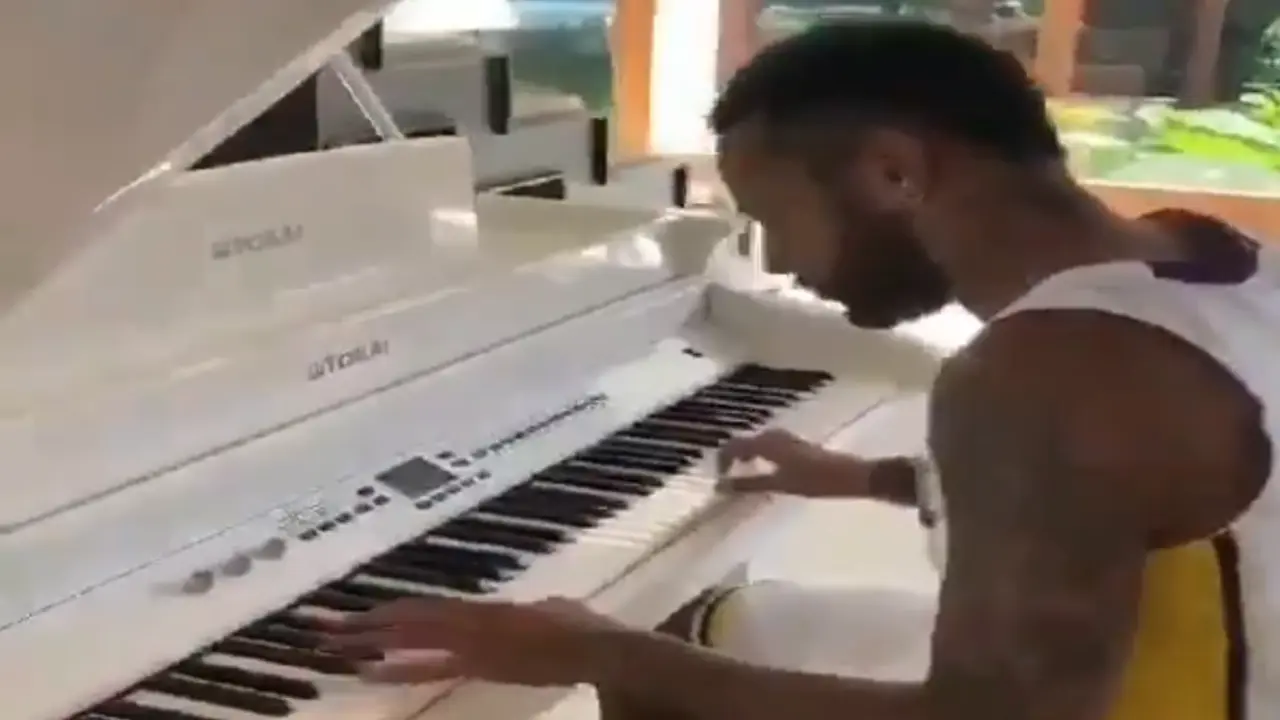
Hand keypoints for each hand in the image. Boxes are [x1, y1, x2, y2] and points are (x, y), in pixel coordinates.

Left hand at [323, 596, 625, 685]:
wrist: (594, 647)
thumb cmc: (579, 628)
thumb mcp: (552, 610)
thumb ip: (530, 611)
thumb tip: (534, 610)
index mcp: (481, 611)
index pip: (421, 612)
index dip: (383, 615)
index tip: (350, 617)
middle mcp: (468, 621)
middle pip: (403, 622)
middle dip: (359, 627)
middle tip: (316, 626)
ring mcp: (472, 642)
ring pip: (409, 637)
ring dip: (368, 641)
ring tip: (329, 644)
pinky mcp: (482, 663)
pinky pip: (431, 665)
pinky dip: (398, 667)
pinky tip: (369, 672)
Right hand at [716, 429, 866, 496]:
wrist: (849, 475)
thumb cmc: (814, 481)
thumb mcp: (779, 485)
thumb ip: (749, 484)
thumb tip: (721, 486)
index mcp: (766, 443)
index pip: (733, 445)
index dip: (722, 460)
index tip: (719, 479)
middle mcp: (774, 436)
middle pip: (744, 441)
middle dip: (733, 457)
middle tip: (728, 477)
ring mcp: (786, 438)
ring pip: (757, 442)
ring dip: (747, 455)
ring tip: (744, 474)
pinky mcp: (796, 445)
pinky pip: (768, 445)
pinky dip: (759, 456)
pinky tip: (766, 470)